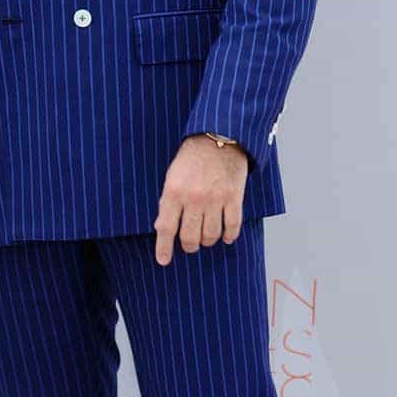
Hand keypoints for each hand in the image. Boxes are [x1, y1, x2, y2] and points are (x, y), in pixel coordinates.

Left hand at [154, 135, 247, 266]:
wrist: (220, 136)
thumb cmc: (192, 157)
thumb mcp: (172, 176)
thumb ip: (167, 202)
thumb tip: (162, 227)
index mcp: (174, 191)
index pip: (166, 228)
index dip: (164, 248)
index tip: (163, 260)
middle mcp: (194, 198)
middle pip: (190, 237)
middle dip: (189, 247)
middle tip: (190, 245)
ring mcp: (215, 199)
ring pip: (211, 236)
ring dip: (208, 241)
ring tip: (206, 237)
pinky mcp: (234, 197)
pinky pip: (233, 227)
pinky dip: (229, 236)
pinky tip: (226, 236)